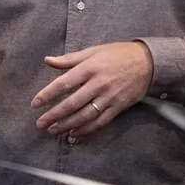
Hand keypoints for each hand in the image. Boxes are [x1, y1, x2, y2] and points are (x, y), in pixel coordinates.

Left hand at [32, 42, 154, 137]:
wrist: (148, 62)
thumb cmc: (117, 54)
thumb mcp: (92, 51)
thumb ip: (69, 59)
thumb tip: (47, 60)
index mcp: (89, 68)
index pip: (63, 84)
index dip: (48, 95)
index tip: (35, 104)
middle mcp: (98, 84)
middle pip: (72, 103)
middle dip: (54, 115)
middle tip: (40, 124)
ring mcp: (109, 97)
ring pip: (85, 116)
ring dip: (68, 125)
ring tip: (54, 131)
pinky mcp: (119, 107)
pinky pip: (101, 122)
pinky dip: (87, 130)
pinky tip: (75, 133)